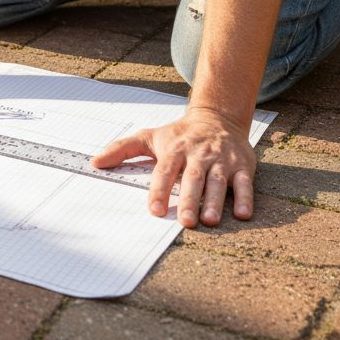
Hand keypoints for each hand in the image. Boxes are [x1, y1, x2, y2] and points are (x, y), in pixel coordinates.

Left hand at [91, 107, 255, 227]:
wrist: (217, 118)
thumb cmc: (179, 135)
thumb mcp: (150, 137)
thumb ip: (122, 149)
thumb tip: (94, 162)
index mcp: (175, 149)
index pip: (165, 170)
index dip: (160, 190)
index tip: (155, 209)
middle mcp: (198, 154)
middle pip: (193, 178)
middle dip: (190, 199)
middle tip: (186, 221)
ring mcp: (221, 160)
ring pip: (218, 182)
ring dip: (215, 202)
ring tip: (210, 220)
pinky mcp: (242, 165)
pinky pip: (245, 183)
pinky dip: (245, 198)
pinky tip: (242, 214)